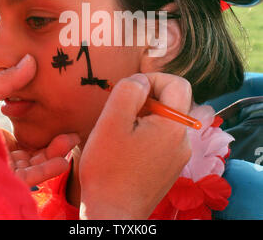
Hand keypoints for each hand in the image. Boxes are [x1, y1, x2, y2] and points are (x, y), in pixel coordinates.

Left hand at [0, 54, 80, 186]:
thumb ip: (7, 82)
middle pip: (33, 152)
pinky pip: (27, 179)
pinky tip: (62, 162)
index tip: (61, 120)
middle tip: (73, 135)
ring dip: (54, 155)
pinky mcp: (1, 181)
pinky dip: (46, 171)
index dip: (44, 130)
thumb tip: (30, 60)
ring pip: (34, 165)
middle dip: (55, 144)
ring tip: (71, 141)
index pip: (23, 137)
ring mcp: (1, 169)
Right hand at [79, 73, 191, 219]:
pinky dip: (148, 131)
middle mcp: (184, 141)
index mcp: (174, 127)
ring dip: (146, 115)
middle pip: (173, 101)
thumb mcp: (112, 121)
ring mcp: (179, 156)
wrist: (112, 214)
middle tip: (124, 110)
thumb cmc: (108, 169)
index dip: (154, 78)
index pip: (178, 84)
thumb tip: (141, 81)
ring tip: (123, 130)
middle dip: (148, 97)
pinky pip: (163, 137)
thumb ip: (129, 91)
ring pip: (166, 119)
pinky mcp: (170, 166)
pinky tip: (128, 145)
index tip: (131, 91)